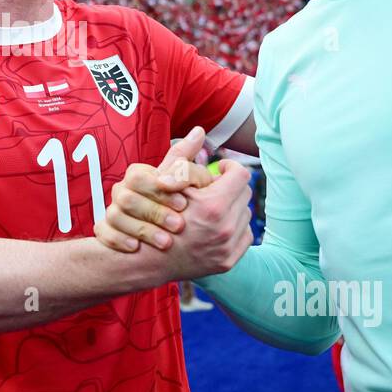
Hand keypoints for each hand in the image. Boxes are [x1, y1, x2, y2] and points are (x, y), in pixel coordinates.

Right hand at [96, 127, 216, 252]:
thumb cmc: (175, 200)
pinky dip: (118, 239)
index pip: (140, 176)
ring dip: (141, 229)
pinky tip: (136, 248)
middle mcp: (121, 191)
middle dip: (155, 212)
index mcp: (137, 175)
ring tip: (166, 242)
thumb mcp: (184, 180)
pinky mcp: (104, 229)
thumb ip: (187, 161)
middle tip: (179, 225)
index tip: (184, 202)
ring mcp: (111, 210)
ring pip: (115, 216)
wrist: (161, 234)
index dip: (161, 190)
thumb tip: (199, 131)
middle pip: (127, 197)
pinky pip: (103, 232)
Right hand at [155, 160, 253, 280]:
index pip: (240, 174)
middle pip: (244, 194)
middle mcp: (225, 228)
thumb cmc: (152, 217)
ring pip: (245, 214)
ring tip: (211, 210)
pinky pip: (244, 236)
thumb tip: (199, 131)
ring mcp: (228, 247)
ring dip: (232, 208)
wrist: (147, 260)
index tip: (219, 169)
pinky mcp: (228, 261)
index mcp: (213, 205)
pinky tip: (214, 228)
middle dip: (230, 188)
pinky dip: (233, 229)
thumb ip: (184, 157)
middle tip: (213, 189)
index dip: (229, 167)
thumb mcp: (165, 183)